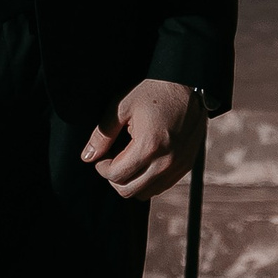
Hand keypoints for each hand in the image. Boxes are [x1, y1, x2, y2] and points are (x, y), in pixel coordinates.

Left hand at [83, 81, 204, 199]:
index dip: (102, 167)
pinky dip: (148, 180)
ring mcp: (178, 166)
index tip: (101, 156)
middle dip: (114, 178)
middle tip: (112, 159)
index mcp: (149, 146)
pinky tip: (144, 161)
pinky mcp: (186, 165)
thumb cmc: (154, 91)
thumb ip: (102, 134)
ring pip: (145, 193)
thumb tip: (88, 157)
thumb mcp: (122, 107)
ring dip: (131, 182)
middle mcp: (166, 161)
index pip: (116, 176)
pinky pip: (161, 186)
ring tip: (128, 160)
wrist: (189, 83)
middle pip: (129, 191)